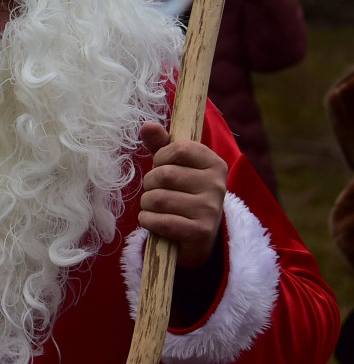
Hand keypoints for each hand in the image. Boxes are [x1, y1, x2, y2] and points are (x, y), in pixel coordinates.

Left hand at [138, 121, 226, 267]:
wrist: (197, 239)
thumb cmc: (182, 195)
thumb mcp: (174, 166)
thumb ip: (161, 145)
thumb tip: (147, 125)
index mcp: (214, 163)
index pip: (178, 148)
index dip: (160, 158)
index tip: (161, 168)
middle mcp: (217, 185)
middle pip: (164, 175)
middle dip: (150, 184)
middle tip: (156, 192)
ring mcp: (211, 209)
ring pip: (159, 199)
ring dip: (147, 205)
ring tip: (155, 208)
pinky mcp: (201, 232)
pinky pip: (161, 221)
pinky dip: (148, 221)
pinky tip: (153, 221)